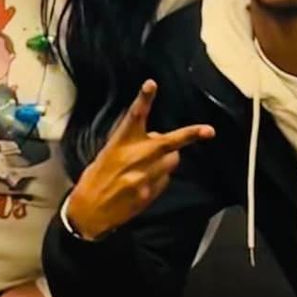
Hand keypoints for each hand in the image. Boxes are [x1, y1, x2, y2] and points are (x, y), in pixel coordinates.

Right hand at [61, 81, 212, 242]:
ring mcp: (143, 176)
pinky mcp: (148, 193)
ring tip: (149, 166)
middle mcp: (133, 158)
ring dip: (166, 160)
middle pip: (169, 142)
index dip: (143, 99)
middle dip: (190, 135)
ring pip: (171, 162)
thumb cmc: (96, 179)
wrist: (88, 212)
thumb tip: (156, 139)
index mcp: (118, 144)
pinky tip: (144, 183)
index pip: (133, 117)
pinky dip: (160, 178)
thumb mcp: (107, 154)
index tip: (151, 84)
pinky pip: (165, 180)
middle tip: (208, 131)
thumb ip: (131, 145)